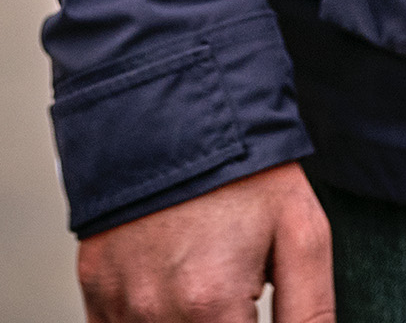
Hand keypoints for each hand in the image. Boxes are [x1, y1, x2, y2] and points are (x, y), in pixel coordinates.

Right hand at [78, 161, 332, 322]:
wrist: (174, 104)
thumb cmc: (242, 168)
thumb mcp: (302, 235)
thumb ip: (311, 314)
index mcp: (210, 304)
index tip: (252, 306)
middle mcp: (155, 310)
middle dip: (222, 320)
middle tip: (236, 281)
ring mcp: (117, 299)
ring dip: (185, 319)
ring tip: (206, 275)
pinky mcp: (94, 285)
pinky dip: (149, 316)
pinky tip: (172, 283)